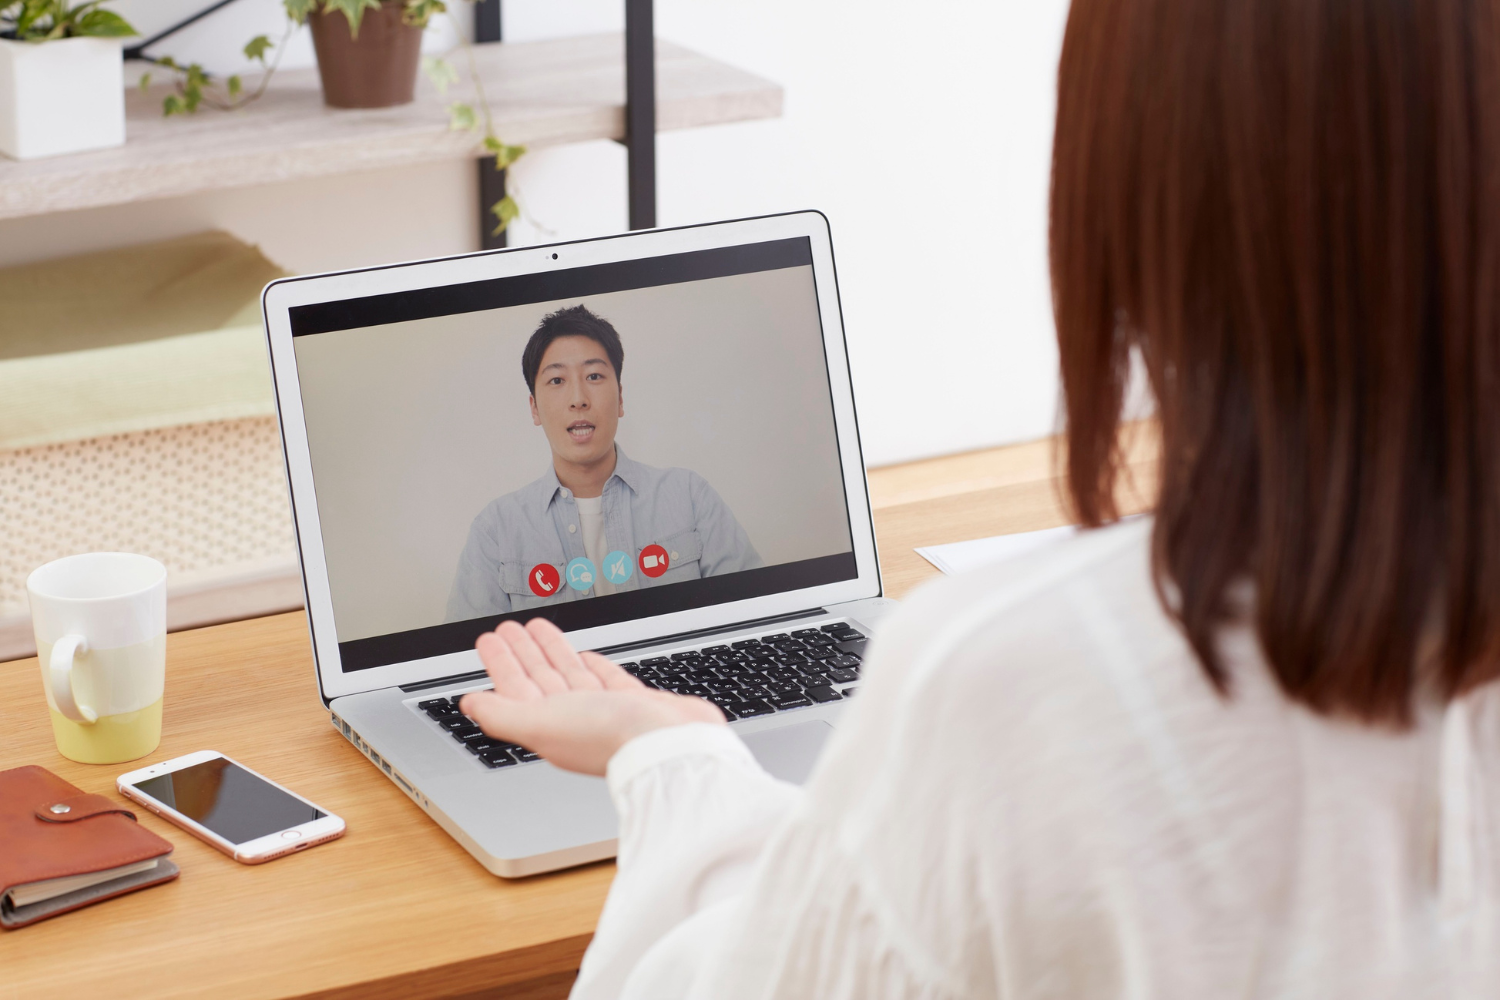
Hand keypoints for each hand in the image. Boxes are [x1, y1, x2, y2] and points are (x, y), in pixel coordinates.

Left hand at [459, 618, 725, 775]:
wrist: (669, 745)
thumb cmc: (609, 738)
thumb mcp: (541, 724)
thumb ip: (502, 715)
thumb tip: (469, 705)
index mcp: (549, 724)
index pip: (515, 687)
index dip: (500, 663)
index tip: (490, 639)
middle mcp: (574, 718)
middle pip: (539, 678)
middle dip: (522, 652)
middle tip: (508, 629)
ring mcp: (605, 711)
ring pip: (569, 674)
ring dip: (551, 651)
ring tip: (538, 628)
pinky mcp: (634, 705)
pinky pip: (606, 680)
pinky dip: (592, 666)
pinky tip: (585, 656)